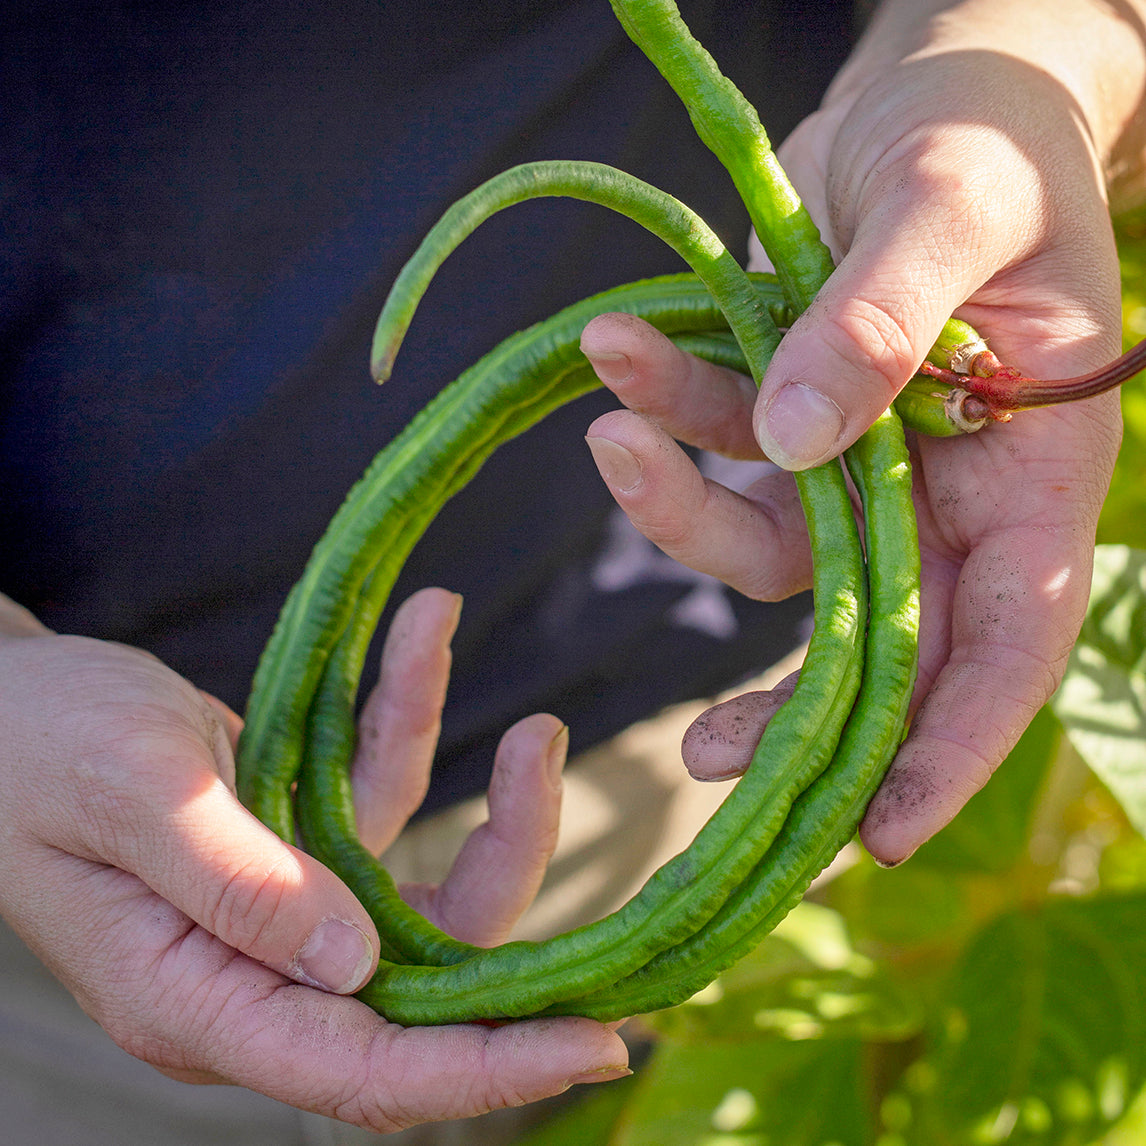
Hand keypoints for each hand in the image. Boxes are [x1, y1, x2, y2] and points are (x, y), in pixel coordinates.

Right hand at [0, 589, 626, 1132]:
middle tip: (606, 834)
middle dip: (520, 903)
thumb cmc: (40, 747)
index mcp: (205, 999)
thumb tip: (355, 965)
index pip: (365, 1073)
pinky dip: (415, 718)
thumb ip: (238, 885)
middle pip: (429, 981)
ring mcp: (288, 909)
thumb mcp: (131, 794)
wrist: (9, 704)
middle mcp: (259, 971)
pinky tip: (432, 628)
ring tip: (537, 722)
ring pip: (431, 889)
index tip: (599, 1040)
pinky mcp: (303, 843)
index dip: (486, 1069)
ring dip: (493, 803)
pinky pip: (386, 792)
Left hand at [581, 3, 1138, 864]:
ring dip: (674, 507)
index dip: (956, 747)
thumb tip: (796, 443)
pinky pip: (714, 449)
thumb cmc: (981, 138)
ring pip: (766, 551)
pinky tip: (615, 353)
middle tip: (699, 757)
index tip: (887, 830)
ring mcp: (856, 466)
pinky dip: (661, 415)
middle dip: (789, 706)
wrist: (928, 96)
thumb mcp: (949, 206)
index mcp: (1031, 474)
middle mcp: (945, 495)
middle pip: (880, 644)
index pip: (1011, 642)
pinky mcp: (782, 418)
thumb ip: (880, 321)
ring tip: (611, 425)